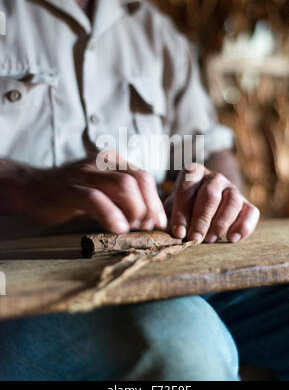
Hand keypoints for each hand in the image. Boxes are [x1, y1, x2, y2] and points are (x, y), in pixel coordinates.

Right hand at [16, 152, 166, 233]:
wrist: (30, 189)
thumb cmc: (69, 195)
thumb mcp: (101, 192)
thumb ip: (123, 199)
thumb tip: (151, 219)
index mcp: (112, 161)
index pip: (144, 177)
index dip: (155, 201)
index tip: (157, 222)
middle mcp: (102, 163)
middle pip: (138, 180)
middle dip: (148, 206)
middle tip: (145, 226)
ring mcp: (85, 174)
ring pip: (123, 186)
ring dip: (134, 210)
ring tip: (130, 227)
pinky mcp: (70, 189)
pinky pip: (96, 199)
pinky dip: (111, 215)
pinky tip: (118, 228)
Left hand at [165, 163, 259, 242]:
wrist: (205, 201)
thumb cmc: (184, 206)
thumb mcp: (172, 205)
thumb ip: (168, 214)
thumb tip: (164, 228)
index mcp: (193, 173)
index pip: (187, 188)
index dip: (182, 211)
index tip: (178, 232)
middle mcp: (214, 177)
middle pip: (211, 194)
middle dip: (201, 219)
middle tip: (194, 238)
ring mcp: (232, 188)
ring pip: (232, 200)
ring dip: (221, 222)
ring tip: (210, 239)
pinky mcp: (246, 202)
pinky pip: (251, 211)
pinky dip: (244, 226)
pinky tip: (232, 239)